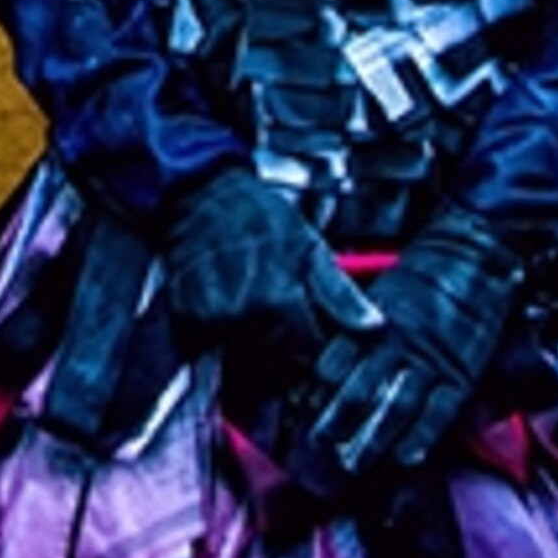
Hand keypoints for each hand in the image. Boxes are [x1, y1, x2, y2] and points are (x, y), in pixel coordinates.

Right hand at [163, 167, 380, 356]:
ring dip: (253, 344)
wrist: (200, 194)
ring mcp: (208, 319)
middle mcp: (240, 314)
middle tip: (281, 314)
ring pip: (243, 356)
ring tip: (253, 305)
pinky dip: (222, 335)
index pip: (308, 356)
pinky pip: (211, 345)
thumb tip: (373, 325)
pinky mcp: (185, 318)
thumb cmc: (256, 215)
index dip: (316, 350)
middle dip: (284, 350)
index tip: (314, 337)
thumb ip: (340, 293)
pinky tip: (228, 307)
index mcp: (277, 299)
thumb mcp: (308, 245)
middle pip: (274, 363)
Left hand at [305, 206, 522, 479]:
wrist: (470, 259)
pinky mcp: (461, 373)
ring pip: (395, 405)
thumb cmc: (418, 282)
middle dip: (337, 420)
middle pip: (360, 389)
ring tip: (354, 461)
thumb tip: (322, 364)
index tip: (299, 413)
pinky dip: (422, 434)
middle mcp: (394, 344)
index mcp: (369, 323)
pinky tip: (406, 456)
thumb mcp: (376, 297)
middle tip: (318, 445)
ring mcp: (429, 361)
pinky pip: (439, 409)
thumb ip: (352, 326)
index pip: (333, 362)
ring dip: (373, 436)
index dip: (315, 391)